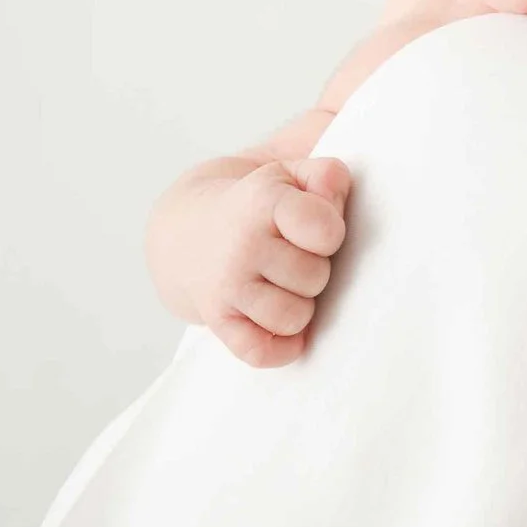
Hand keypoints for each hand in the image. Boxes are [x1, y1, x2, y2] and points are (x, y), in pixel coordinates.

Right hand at [178, 157, 351, 366]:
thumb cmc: (259, 204)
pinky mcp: (218, 322)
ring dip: (301, 306)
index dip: (332, 231)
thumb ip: (328, 174)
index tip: (319, 228)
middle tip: (298, 256)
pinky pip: (260, 353)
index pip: (325, 231)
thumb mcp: (291, 173)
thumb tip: (337, 193)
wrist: (190, 231)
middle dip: (317, 269)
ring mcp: (226, 288)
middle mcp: (241, 247)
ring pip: (294, 318)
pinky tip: (286, 327)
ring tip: (288, 285)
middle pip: (315, 278)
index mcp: (264, 202)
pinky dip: (281, 349)